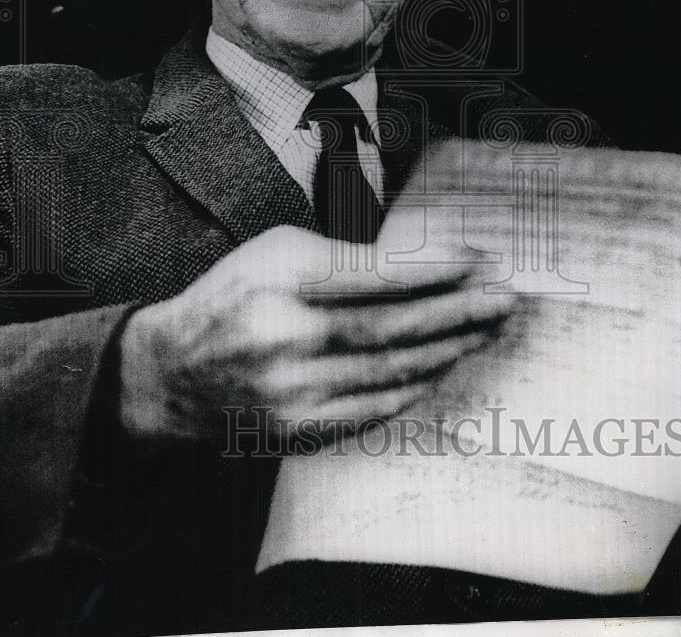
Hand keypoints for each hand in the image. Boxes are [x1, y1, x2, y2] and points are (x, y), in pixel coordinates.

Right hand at [118, 225, 508, 445]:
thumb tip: (421, 268)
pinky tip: (444, 366)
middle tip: (504, 301)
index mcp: (283, 281)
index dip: (436, 270)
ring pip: (393, 370)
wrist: (176, 373)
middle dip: (460, 312)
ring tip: (486, 332)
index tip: (478, 262)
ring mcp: (296, 391)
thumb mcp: (276, 252)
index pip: (378, 275)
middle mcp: (290, 338)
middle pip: (396, 327)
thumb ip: (344, 259)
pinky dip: (416, 385)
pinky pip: (376, 407)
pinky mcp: (301, 428)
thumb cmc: (233, 297)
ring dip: (448, 350)